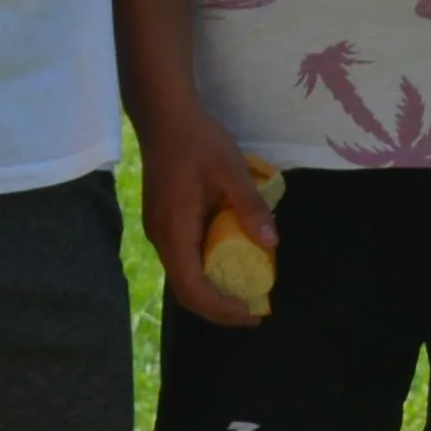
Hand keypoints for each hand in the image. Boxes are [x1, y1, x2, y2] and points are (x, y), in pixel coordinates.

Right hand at [140, 106, 278, 327]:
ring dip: (212, 291)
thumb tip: (272, 242)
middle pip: (186, 291)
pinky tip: (229, 263)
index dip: (221, 309)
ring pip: (183, 276)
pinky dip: (205, 271)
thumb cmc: (198, 140)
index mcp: (175, 231)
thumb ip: (250, 206)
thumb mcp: (231, 170)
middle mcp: (161, 238)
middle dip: (218, 308)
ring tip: (245, 293)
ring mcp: (159, 230)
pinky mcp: (163, 221)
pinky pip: (183, 259)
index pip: (193, 288)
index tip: (252, 314)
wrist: (165, 115)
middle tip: (253, 313)